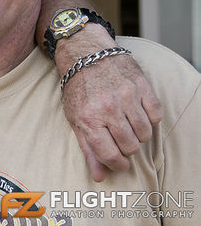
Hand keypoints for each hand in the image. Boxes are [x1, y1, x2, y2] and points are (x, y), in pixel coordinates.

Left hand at [56, 24, 162, 181]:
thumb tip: (100, 177)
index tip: (119, 162)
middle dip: (127, 148)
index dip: (118, 164)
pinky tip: (137, 111)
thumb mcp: (75, 119)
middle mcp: (108, 109)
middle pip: (131, 146)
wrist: (85, 53)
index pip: (111, 155)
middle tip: (120, 138)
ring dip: (139, 134)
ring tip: (128, 124)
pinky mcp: (141, 85)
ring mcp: (126, 96)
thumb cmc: (78, 89)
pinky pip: (156, 115)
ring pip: (145, 133)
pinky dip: (150, 117)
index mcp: (88, 119)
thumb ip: (88, 149)